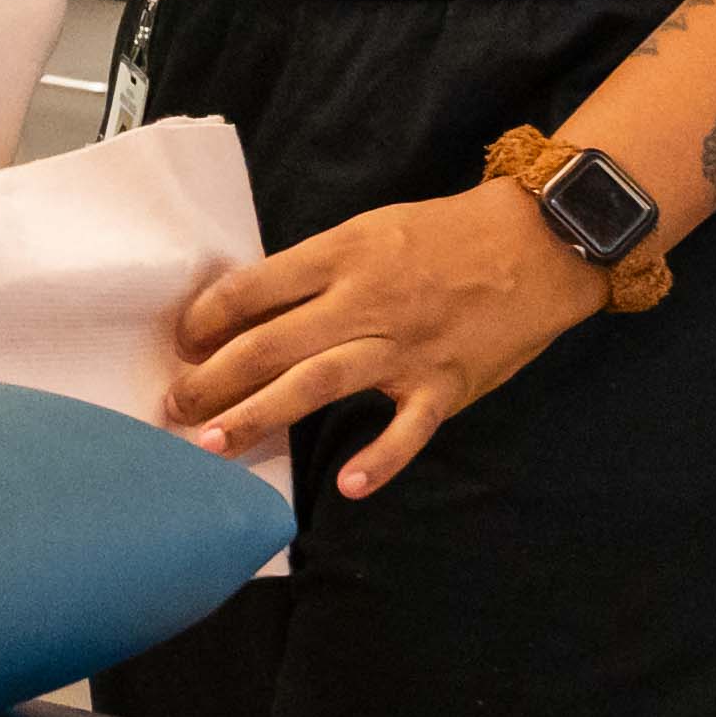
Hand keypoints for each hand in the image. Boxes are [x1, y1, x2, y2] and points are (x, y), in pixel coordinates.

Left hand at [166, 180, 597, 500]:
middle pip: (271, 343)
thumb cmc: (446, 234)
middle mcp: (366, 301)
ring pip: (319, 384)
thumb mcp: (371, 230)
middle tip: (175, 408)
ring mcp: (406, 347)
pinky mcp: (446, 384)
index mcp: (342, 255)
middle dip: (214, 379)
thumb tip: (251, 309)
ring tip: (215, 445)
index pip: (254, 288)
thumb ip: (317, 270)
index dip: (207, 317)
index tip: (183, 343)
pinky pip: (409, 429)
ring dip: (261, 416)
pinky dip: (381, 458)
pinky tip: (347, 486)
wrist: (540, 241)